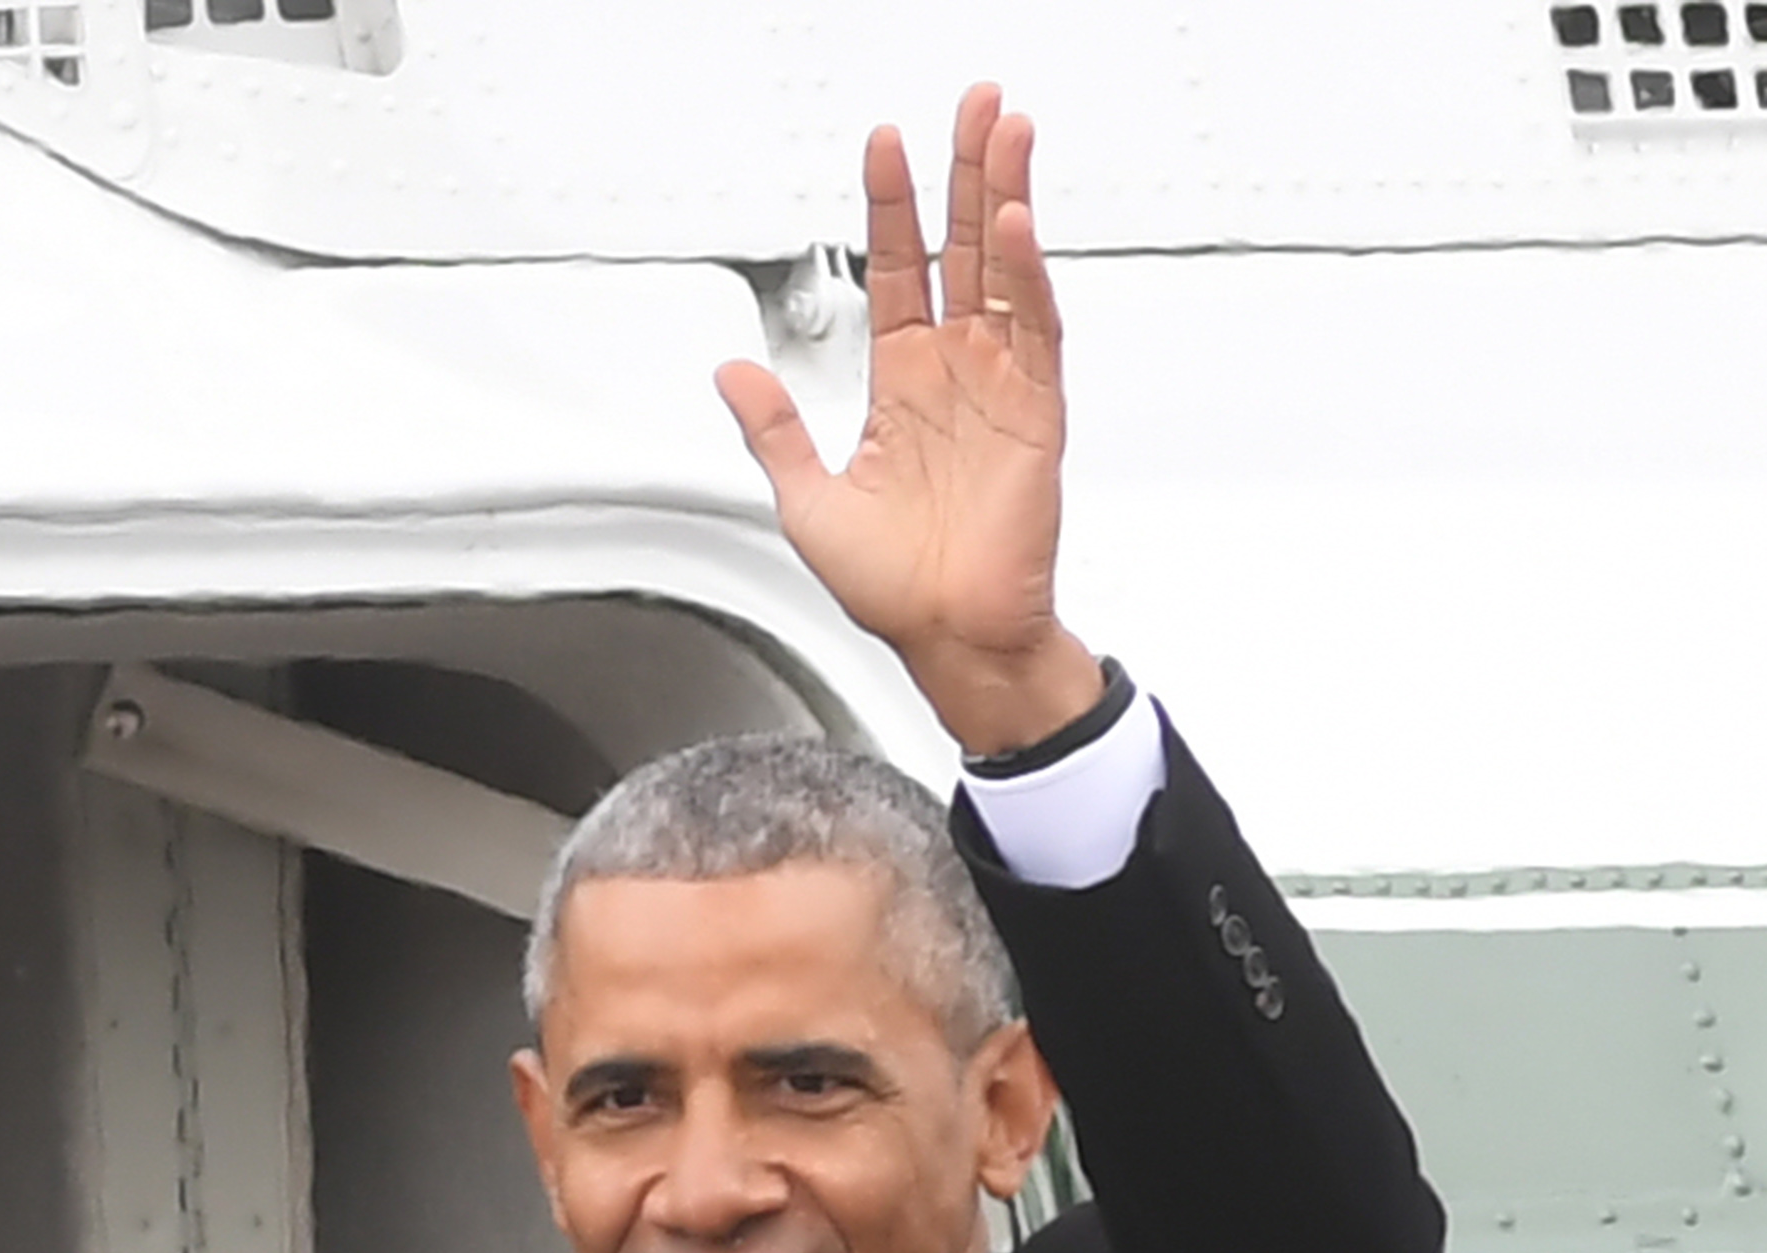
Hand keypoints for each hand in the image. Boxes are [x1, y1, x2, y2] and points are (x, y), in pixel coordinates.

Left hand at [716, 85, 1105, 756]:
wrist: (944, 638)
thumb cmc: (891, 584)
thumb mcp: (805, 498)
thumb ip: (772, 427)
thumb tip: (731, 369)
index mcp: (901, 383)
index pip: (899, 271)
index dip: (891, 207)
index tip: (884, 144)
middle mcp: (955, 371)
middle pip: (962, 249)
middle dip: (964, 172)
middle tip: (971, 101)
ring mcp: (1000, 386)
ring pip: (1006, 271)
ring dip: (1004, 199)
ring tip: (1006, 129)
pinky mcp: (1036, 415)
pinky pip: (1034, 331)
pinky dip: (1024, 276)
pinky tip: (1012, 227)